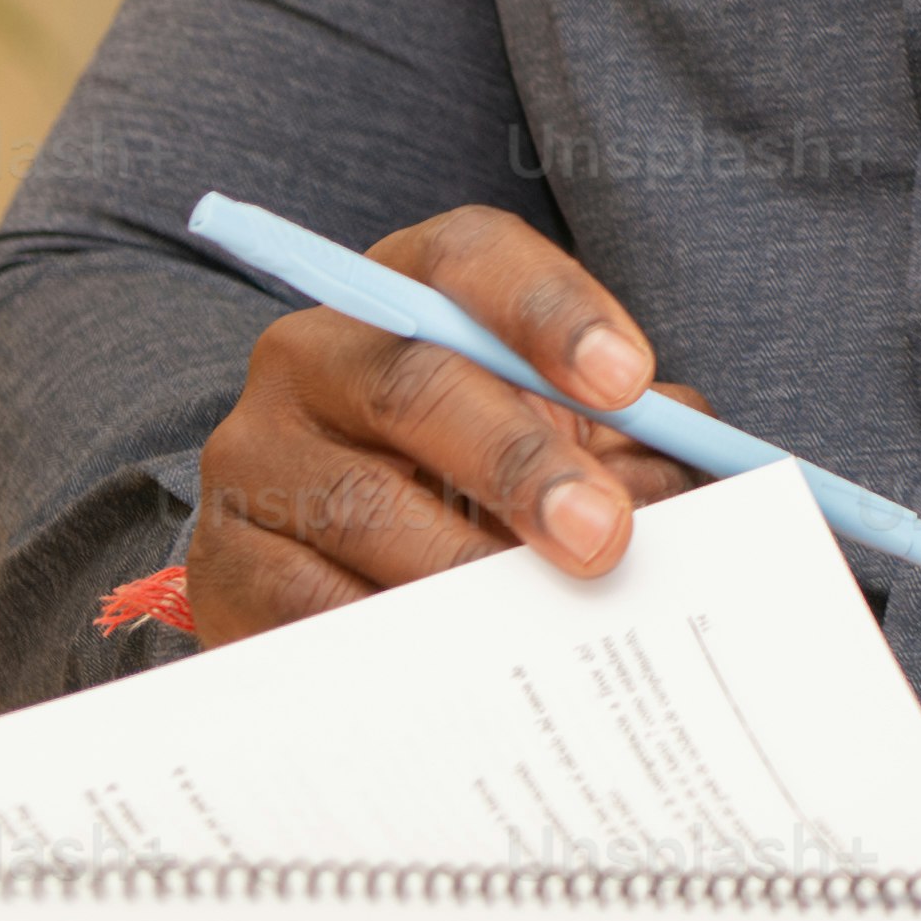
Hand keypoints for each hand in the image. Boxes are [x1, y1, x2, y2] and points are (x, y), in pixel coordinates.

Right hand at [182, 208, 706, 639]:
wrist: (323, 572)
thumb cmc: (471, 479)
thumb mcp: (555, 433)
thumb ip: (628, 439)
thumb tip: (696, 481)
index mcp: (407, 291)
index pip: (471, 259)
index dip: (553, 310)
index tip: (628, 380)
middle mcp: (315, 354)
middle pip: (417, 384)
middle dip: (522, 464)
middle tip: (602, 536)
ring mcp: (256, 455)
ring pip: (365, 504)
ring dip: (466, 566)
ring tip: (542, 617)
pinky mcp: (225, 562)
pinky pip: (311, 601)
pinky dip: (395, 635)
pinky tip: (460, 662)